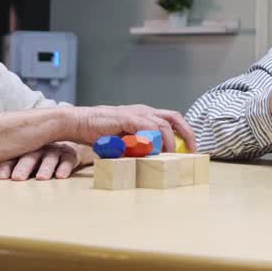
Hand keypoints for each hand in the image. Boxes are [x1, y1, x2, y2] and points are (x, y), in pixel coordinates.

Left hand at [0, 142, 83, 180]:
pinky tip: (61, 176)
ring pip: (50, 157)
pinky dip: (64, 167)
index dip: (6, 165)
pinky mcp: (71, 155)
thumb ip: (6, 164)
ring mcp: (56, 150)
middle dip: (23, 167)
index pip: (13, 156)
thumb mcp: (23, 159)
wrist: (69, 145)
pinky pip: (68, 160)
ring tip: (41, 178)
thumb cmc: (39, 156)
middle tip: (17, 178)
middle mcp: (39, 147)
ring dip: (45, 167)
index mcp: (24, 148)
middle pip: (30, 155)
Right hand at [69, 104, 196, 152]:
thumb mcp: (124, 140)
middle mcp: (144, 111)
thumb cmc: (99, 132)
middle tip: (192, 150)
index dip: (184, 132)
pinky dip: (153, 139)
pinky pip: (146, 127)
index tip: (191, 148)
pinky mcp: (126, 118)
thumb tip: (152, 159)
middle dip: (187, 133)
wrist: (78, 123)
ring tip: (171, 155)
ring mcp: (135, 113)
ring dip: (170, 141)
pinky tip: (154, 151)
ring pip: (163, 124)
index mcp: (145, 114)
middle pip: (174, 117)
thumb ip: (138, 146)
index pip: (172, 120)